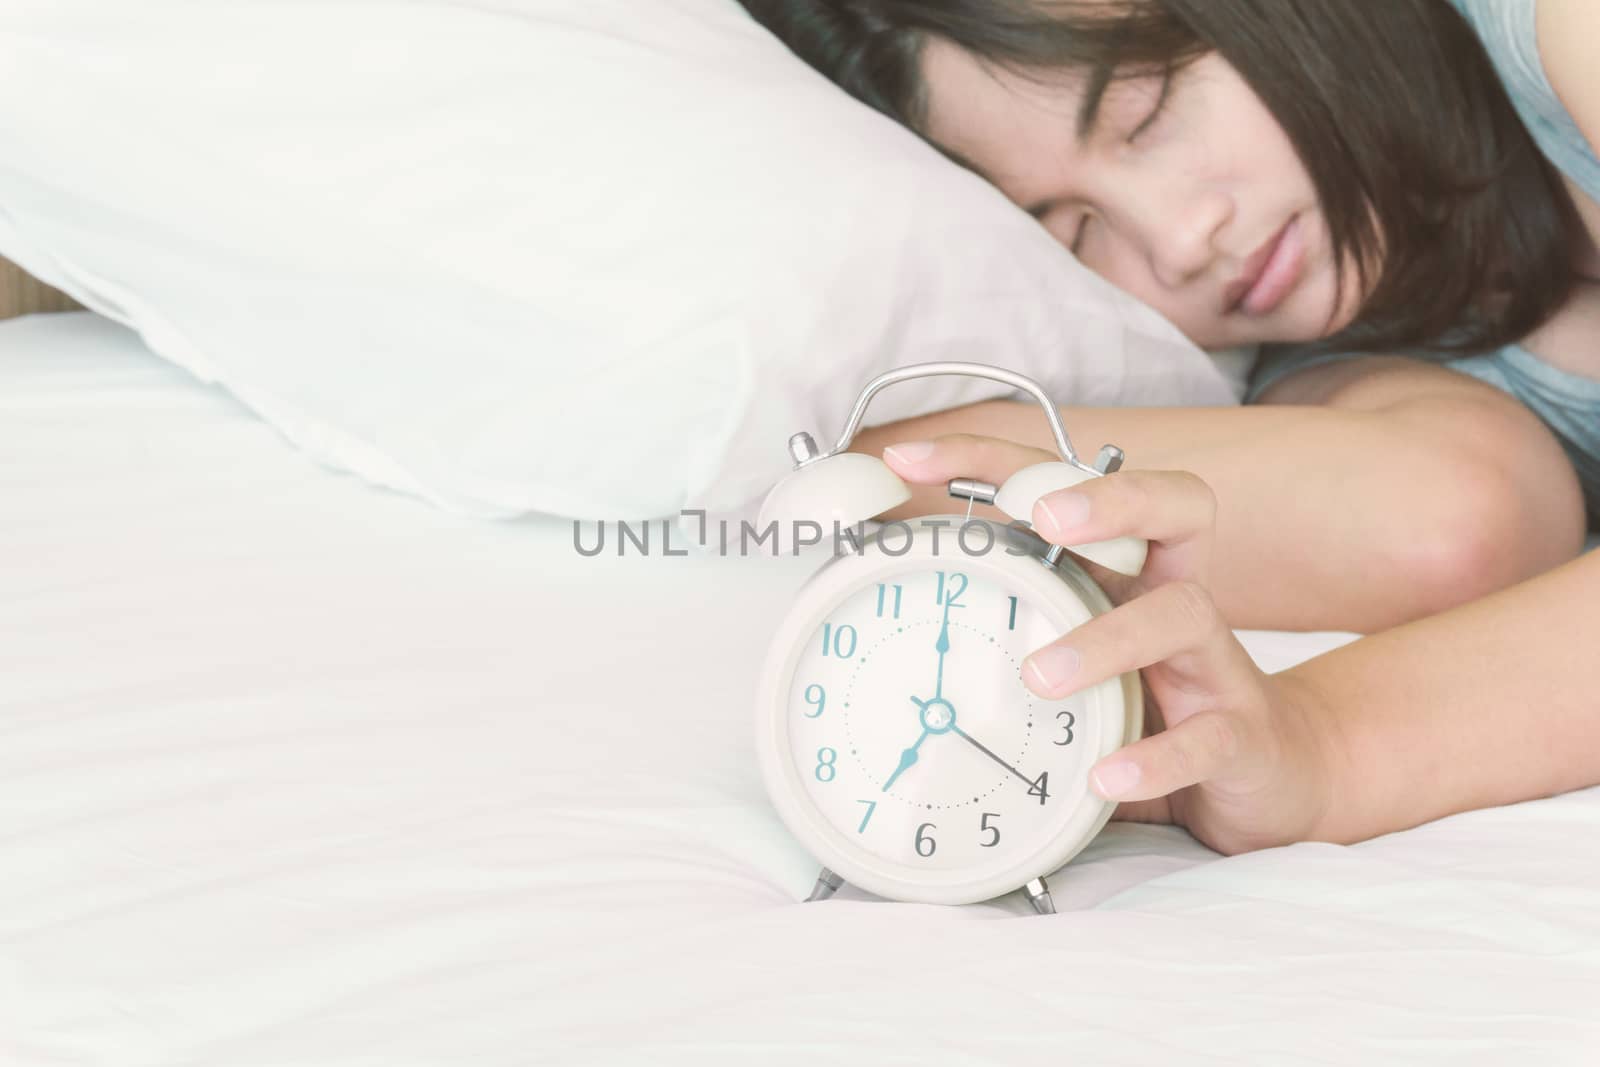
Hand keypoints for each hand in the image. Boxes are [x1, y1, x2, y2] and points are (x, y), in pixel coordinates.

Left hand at [883, 435, 1335, 854]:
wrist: (1264, 776)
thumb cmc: (1153, 706)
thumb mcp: (1075, 656)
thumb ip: (1007, 632)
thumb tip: (888, 619)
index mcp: (1124, 572)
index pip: (1069, 487)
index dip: (993, 459)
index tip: (907, 460)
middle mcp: (1172, 599)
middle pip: (1173, 507)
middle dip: (1111, 498)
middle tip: (1045, 518)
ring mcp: (1213, 666)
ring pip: (1184, 615)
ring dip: (1107, 639)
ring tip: (1039, 676)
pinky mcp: (1238, 737)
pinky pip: (1205, 738)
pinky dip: (1154, 756)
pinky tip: (1103, 775)